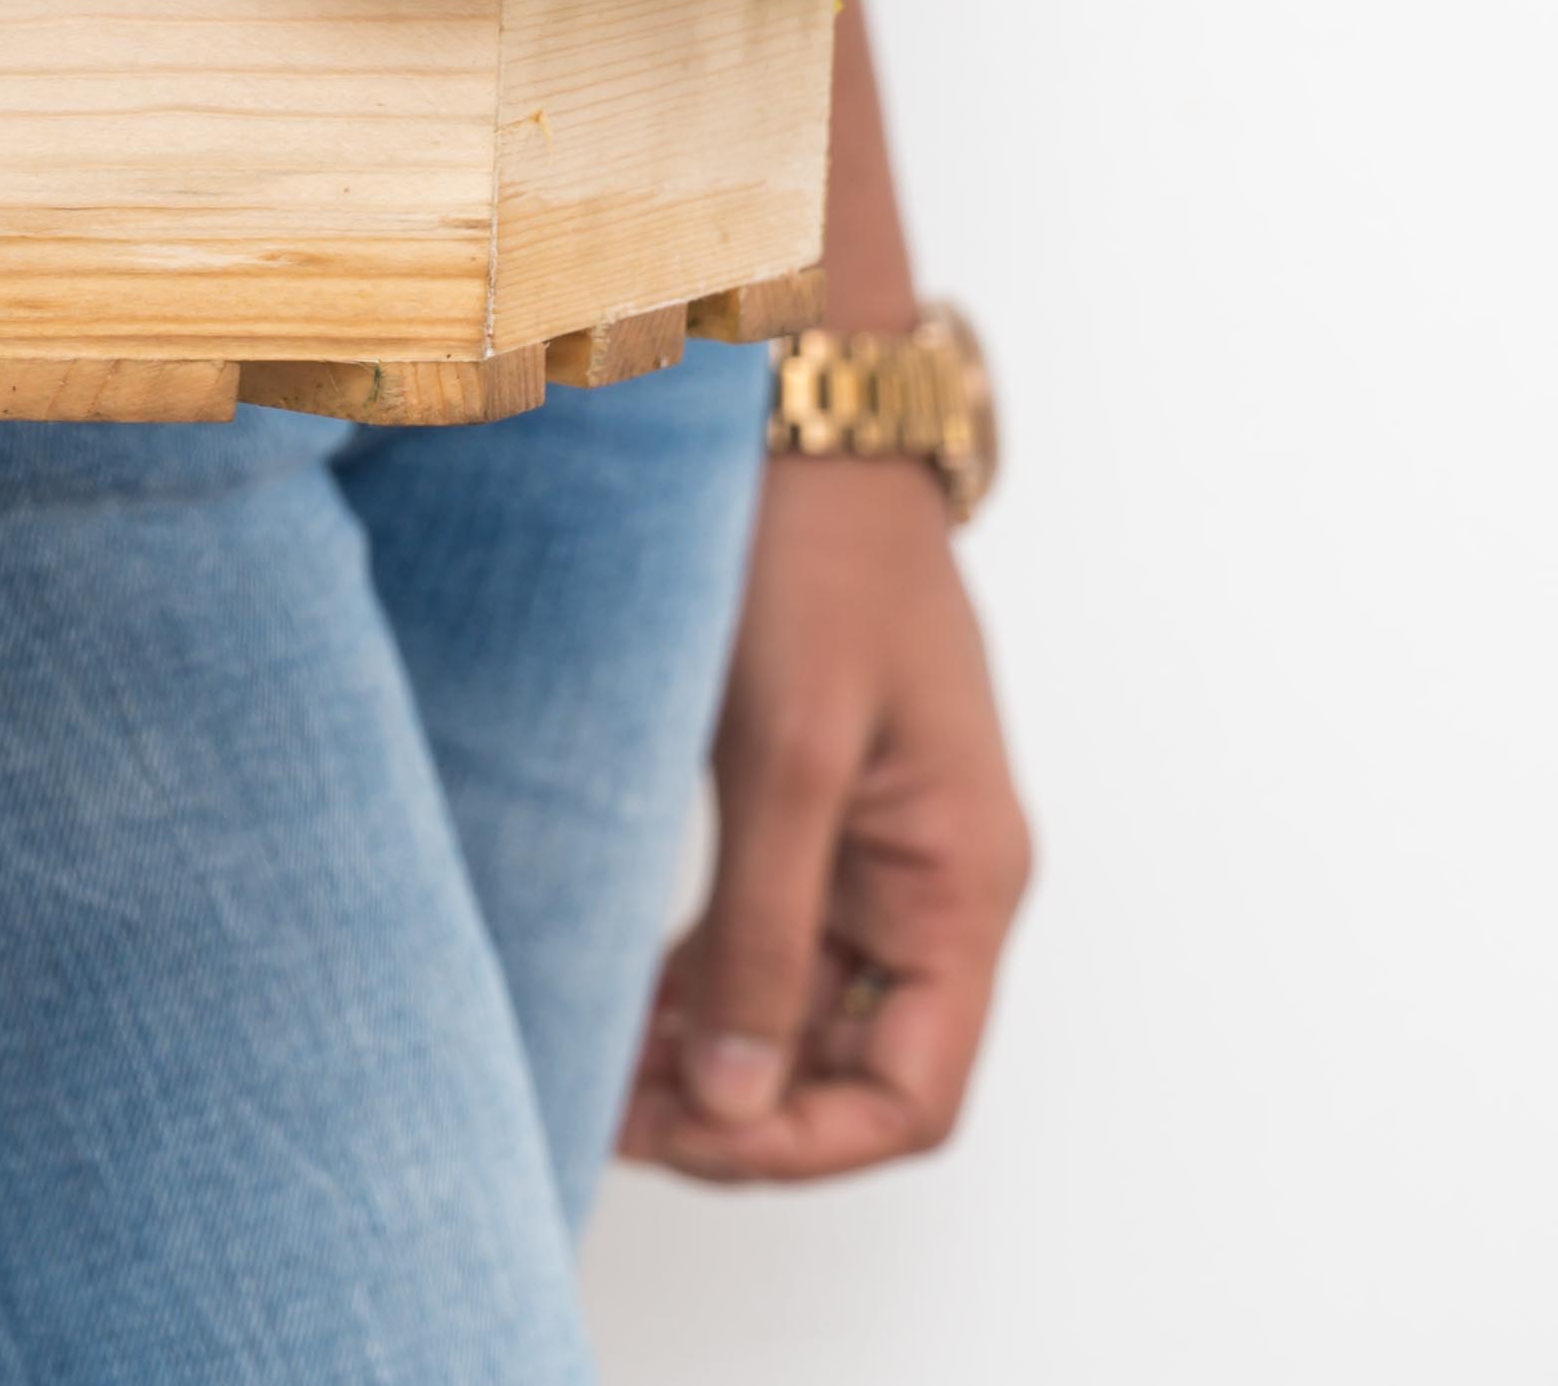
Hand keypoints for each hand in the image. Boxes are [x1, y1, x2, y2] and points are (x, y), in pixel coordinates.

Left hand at [619, 456, 1031, 1181]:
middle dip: (737, 1108)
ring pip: (804, 1006)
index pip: (912, 1094)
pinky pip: (776, 933)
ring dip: (711, 1052)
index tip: (680, 1134)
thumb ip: (765, 929)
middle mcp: (934, 877)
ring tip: (596, 1063)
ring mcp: (878, 841)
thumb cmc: (816, 554)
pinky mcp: (818, 797)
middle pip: (853, 1063)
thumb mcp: (788, 751)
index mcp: (962, 880)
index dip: (799, 1141)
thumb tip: (738, 1100)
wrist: (799, 415)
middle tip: (603, 1105)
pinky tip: (624, 991)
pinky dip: (706, 979)